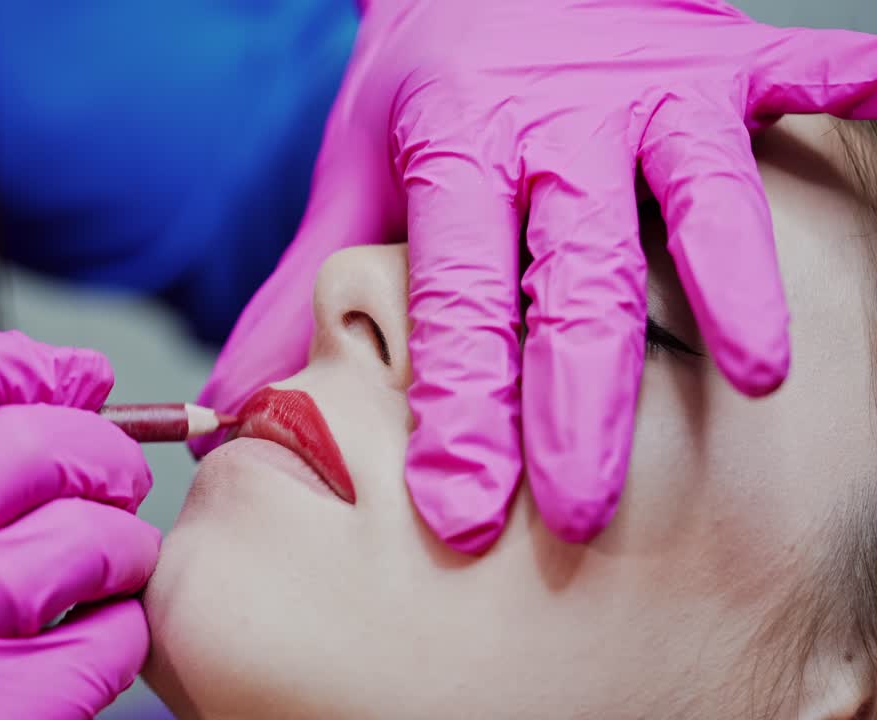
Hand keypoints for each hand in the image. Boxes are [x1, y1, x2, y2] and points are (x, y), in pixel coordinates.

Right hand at [0, 316, 156, 719]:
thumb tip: (87, 375)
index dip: (20, 364)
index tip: (60, 387)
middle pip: (37, 439)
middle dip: (105, 458)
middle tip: (108, 487)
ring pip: (92, 536)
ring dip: (124, 548)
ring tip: (99, 570)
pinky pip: (111, 636)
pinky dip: (119, 635)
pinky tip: (80, 646)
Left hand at [192, 0, 876, 551]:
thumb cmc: (419, 99)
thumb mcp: (349, 182)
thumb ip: (300, 292)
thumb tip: (233, 404)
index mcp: (454, 149)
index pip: (455, 294)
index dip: (456, 404)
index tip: (458, 506)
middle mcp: (552, 121)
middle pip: (570, 272)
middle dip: (576, 395)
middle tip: (577, 507)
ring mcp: (645, 87)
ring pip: (692, 194)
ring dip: (728, 283)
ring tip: (752, 378)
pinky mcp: (717, 58)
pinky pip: (792, 70)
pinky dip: (843, 90)